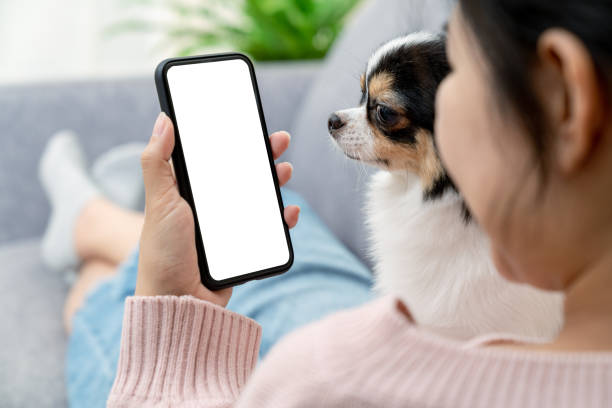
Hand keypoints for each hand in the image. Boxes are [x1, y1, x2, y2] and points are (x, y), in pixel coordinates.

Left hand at [135, 112, 299, 305]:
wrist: (179, 302)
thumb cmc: (163, 253)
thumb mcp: (160, 202)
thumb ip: (157, 162)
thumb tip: (163, 120)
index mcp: (190, 192)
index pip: (215, 158)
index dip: (233, 140)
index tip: (250, 124)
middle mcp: (211, 208)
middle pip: (241, 174)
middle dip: (262, 156)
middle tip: (279, 141)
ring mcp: (229, 228)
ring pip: (258, 198)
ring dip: (275, 182)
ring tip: (285, 171)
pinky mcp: (243, 248)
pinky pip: (268, 230)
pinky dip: (282, 219)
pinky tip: (289, 211)